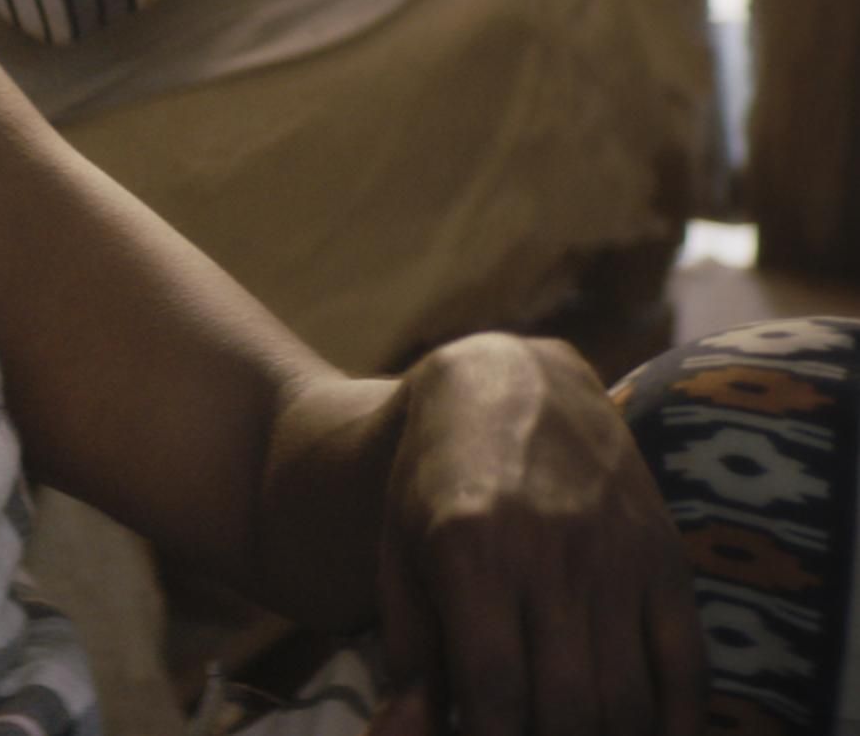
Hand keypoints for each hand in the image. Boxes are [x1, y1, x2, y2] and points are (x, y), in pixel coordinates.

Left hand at [372, 334, 701, 735]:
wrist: (509, 383)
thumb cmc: (433, 479)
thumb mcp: (398, 553)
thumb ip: (409, 652)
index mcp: (469, 551)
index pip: (492, 690)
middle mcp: (549, 554)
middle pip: (566, 707)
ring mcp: (616, 556)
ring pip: (627, 697)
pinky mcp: (665, 557)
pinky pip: (688, 664)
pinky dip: (676, 722)